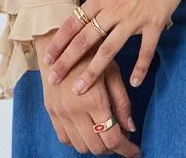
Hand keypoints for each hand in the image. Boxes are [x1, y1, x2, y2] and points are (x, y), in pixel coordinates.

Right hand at [35, 36, 140, 155]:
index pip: (112, 138)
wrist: (60, 39)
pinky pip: (64, 138)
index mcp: (93, 100)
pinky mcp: (50, 111)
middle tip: (120, 137)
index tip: (135, 150)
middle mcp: (74, 111)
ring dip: (95, 145)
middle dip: (112, 148)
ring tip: (104, 132)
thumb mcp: (112, 71)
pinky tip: (87, 128)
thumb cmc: (92, 51)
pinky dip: (77, 140)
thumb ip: (122, 101)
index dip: (126, 149)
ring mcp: (60, 113)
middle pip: (96, 147)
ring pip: (80, 146)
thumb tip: (130, 128)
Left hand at [41, 0, 185, 95]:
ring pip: (108, 49)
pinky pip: (145, 50)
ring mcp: (133, 17)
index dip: (59, 41)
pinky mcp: (154, 22)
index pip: (74, 22)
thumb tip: (94, 6)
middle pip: (84, 39)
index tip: (47, 57)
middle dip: (67, 61)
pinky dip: (140, 68)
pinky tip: (134, 82)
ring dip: (92, 71)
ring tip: (80, 89)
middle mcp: (113, 9)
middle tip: (53, 79)